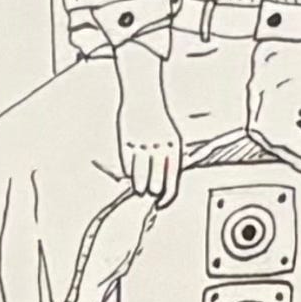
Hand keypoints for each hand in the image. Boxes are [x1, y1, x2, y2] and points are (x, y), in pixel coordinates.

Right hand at [114, 50, 181, 205]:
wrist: (144, 97)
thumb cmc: (160, 121)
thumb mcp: (171, 138)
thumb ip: (169, 159)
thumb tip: (166, 183)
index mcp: (173, 148)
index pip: (172, 181)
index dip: (167, 196)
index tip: (162, 204)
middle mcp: (158, 149)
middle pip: (155, 183)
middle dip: (153, 192)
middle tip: (150, 195)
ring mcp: (142, 147)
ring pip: (139, 177)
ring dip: (139, 186)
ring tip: (139, 188)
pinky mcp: (127, 143)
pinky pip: (127, 166)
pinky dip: (128, 172)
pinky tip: (130, 173)